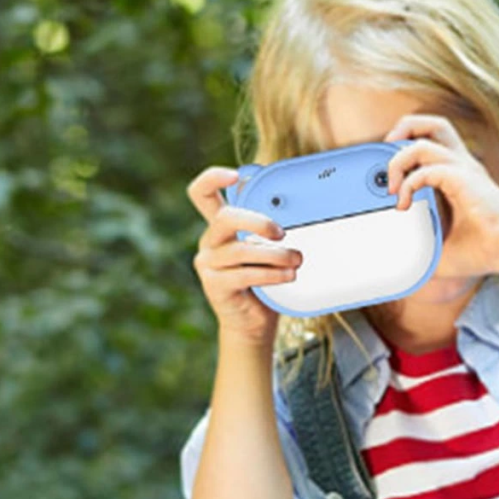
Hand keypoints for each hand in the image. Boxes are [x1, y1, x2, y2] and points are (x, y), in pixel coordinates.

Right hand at [186, 166, 303, 347]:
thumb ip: (269, 229)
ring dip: (275, 254)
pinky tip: (288, 275)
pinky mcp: (215, 285)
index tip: (235, 174)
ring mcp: (208, 264)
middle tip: (281, 233)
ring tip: (296, 260)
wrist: (253, 323)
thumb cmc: (263, 282)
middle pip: (225, 218)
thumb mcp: (266, 250)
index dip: (212, 178)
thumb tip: (294, 207)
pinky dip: (272, 273)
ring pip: (241, 250)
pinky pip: (245, 274)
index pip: (202, 193)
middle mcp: (209, 242)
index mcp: (220, 227)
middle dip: (256, 221)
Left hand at [382, 112, 498, 281]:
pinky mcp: (464, 180)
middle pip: (434, 124)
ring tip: (392, 187)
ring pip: (424, 141)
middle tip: (387, 153)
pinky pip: (427, 170)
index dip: (406, 152)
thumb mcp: (440, 250)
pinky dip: (410, 183)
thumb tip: (395, 263)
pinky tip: (404, 204)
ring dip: (399, 159)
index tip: (391, 181)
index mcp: (460, 176)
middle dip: (405, 129)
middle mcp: (463, 166)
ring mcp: (464, 170)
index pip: (432, 144)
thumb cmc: (483, 253)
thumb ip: (418, 248)